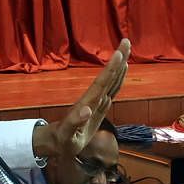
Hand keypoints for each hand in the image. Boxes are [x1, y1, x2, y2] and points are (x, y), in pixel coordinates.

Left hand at [33, 39, 129, 159]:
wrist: (57, 142)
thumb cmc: (62, 140)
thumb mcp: (67, 134)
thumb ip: (75, 122)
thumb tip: (87, 110)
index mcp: (88, 103)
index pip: (102, 82)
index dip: (111, 68)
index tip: (119, 54)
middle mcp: (93, 99)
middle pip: (109, 76)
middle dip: (118, 60)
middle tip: (126, 41)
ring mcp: (96, 103)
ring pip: (111, 82)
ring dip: (119, 68)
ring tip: (126, 52)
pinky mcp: (98, 108)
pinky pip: (110, 91)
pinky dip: (117, 82)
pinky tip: (121, 74)